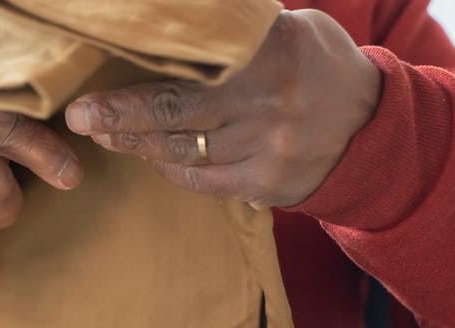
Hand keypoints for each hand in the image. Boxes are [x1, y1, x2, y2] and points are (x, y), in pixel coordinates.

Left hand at [64, 10, 381, 208]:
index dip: (142, 74)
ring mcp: (268, 148)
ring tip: (102, 132)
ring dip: (136, 143)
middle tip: (80, 116)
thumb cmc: (315, 65)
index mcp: (274, 53)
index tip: (97, 81)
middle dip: (120, 116)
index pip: (194, 63)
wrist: (375, 127)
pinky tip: (148, 154)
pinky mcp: (267, 184)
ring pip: (182, 149)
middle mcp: (270, 102)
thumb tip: (171, 17)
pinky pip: (201, 180)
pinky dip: (169, 167)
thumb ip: (238, 29)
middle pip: (177, 112)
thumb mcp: (289, 28)